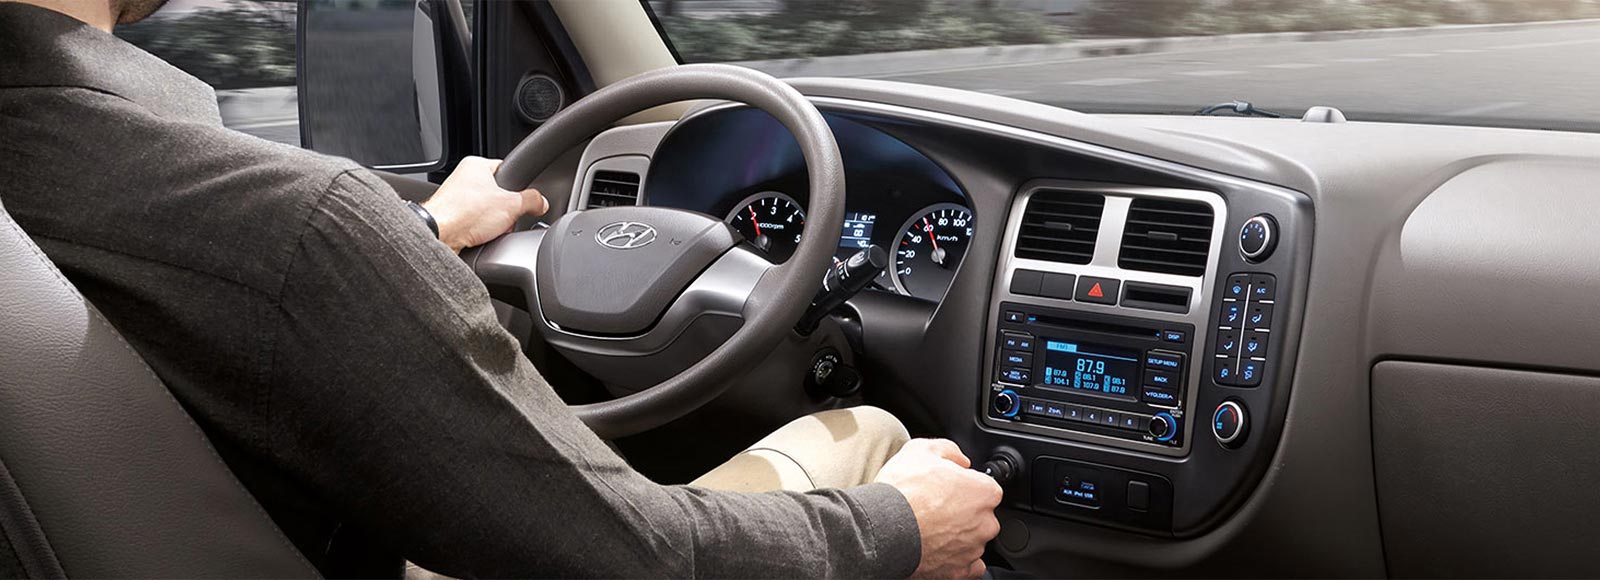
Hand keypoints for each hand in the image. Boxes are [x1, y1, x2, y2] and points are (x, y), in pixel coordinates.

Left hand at [421, 156, 548, 251]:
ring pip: (487, 211)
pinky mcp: (452, 218)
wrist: (439, 236)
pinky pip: (476, 224)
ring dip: (495, 223)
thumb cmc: (464, 213)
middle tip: (508, 218)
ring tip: (492, 230)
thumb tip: (541, 202)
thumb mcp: (512, 204)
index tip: (525, 199)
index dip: (519, 186)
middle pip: (499, 194)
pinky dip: (482, 232)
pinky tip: (482, 237)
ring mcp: (455, 198)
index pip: (507, 169)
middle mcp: (463, 178)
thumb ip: (532, 200)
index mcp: (475, 165)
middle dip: (507, 210)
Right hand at [874, 439, 1002, 579]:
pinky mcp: (958, 571)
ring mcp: (972, 549)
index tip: (950, 487)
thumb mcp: (921, 449)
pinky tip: (938, 549)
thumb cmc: (901, 491)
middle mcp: (985, 523)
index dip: (966, 485)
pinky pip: (968, 566)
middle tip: (936, 507)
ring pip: (972, 540)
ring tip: (928, 528)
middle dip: (964, 512)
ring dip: (957, 535)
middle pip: (981, 516)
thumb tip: (959, 460)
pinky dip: (956, 559)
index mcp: (982, 492)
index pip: (986, 487)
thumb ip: (950, 451)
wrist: (881, 528)